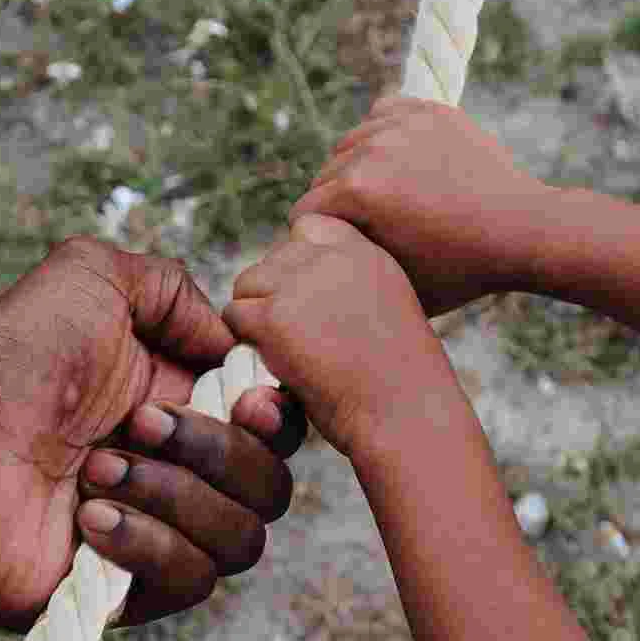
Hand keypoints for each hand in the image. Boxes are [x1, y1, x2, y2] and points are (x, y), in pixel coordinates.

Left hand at [0, 237, 303, 631]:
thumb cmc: (8, 354)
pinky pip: (186, 583)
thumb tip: (233, 346)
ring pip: (238, 542)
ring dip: (173, 496)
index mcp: (182, 406)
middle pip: (270, 490)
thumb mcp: (96, 278)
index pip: (275, 430)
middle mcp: (176, 474)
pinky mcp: (121, 593)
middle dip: (216, 453)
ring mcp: (152, 537)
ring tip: (95, 468)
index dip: (276, 418)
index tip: (244, 399)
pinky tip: (88, 518)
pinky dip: (148, 544)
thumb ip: (177, 294)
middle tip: (135, 423)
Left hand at [224, 215, 466, 463]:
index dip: (297, 264)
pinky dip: (244, 341)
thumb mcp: (388, 306)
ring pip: (247, 284)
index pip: (309, 227)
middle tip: (292, 336)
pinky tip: (273, 364)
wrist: (404, 413)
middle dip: (273, 293)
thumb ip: (347, 284)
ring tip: (283, 351)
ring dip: (255, 316)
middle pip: (272, 258)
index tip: (307, 304)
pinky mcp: (273, 317)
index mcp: (365, 252)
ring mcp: (300, 285)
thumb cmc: (399, 380)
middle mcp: (332, 258)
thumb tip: (302, 285)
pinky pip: (234, 315)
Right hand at [290, 95, 555, 314]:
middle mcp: (371, 150)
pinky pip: (382, 114)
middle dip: (337, 203)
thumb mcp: (390, 278)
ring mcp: (401, 125)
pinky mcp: (427, 111)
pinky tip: (397, 162)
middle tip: (365, 226)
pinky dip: (382, 134)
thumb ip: (343, 259)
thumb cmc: (456, 268)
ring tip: (382, 196)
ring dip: (356, 168)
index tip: (339, 250)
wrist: (522, 230)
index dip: (318, 238)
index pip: (304, 212)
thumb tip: (307, 257)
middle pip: (324, 177)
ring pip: (350, 144)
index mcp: (355, 191)